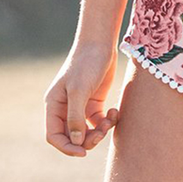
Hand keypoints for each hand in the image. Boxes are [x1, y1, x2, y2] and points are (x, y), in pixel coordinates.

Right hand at [44, 42, 119, 156]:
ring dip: (99, 131)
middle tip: (101, 133)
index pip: (54, 135)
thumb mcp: (79, 90)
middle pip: (72, 136)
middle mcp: (65, 107)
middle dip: (87, 139)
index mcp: (55, 105)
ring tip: (110, 119)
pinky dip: (107, 121)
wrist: (101, 43)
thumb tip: (76, 142)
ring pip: (87, 131)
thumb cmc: (86, 63)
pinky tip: (115, 111)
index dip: (67, 147)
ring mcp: (80, 105)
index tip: (83, 152)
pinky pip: (98, 121)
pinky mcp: (94, 101)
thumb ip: (75, 117)